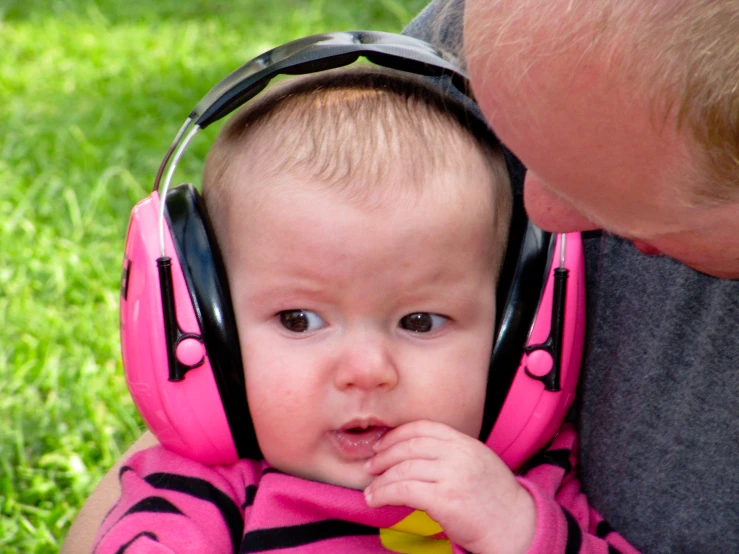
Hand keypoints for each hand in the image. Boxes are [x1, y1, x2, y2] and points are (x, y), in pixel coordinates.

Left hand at [363, 420, 535, 553]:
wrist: (516, 526)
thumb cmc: (495, 499)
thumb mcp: (476, 462)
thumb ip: (450, 453)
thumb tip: (412, 454)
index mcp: (465, 442)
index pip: (422, 428)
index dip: (397, 435)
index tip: (382, 445)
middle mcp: (458, 454)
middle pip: (409, 446)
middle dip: (384, 455)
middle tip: (370, 466)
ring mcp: (452, 475)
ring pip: (403, 469)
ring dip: (380, 480)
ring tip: (371, 490)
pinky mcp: (445, 499)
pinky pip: (404, 490)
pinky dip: (385, 493)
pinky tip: (376, 499)